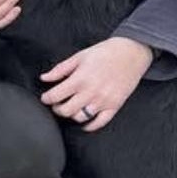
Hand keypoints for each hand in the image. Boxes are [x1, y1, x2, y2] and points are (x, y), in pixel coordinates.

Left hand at [39, 36, 153, 131]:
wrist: (132, 52)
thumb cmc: (105, 52)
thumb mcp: (79, 56)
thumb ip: (60, 69)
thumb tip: (44, 78)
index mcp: (80, 79)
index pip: (55, 96)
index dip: (46, 98)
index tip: (45, 98)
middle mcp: (91, 92)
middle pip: (66, 111)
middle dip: (57, 108)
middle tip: (57, 104)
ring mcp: (103, 101)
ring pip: (80, 118)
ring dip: (72, 115)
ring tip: (71, 108)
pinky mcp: (114, 106)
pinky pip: (99, 123)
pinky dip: (89, 125)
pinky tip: (84, 121)